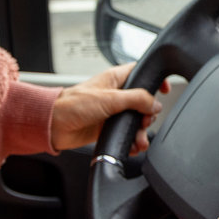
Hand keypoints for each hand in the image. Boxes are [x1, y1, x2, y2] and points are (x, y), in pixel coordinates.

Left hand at [50, 63, 166, 151]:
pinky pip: (126, 134)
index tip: (164, 89)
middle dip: (148, 114)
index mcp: (116, 79)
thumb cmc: (73, 104)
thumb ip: (136, 99)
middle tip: (145, 121)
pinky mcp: (107, 128)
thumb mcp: (110, 98)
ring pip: (136, 120)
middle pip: (143, 102)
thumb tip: (156, 103)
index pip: (141, 73)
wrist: (54, 125)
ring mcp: (112, 112)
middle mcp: (116, 94)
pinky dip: (132, 141)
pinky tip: (133, 146)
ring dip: (141, 132)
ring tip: (140, 140)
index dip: (154, 79)